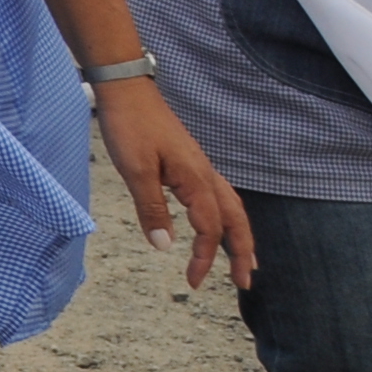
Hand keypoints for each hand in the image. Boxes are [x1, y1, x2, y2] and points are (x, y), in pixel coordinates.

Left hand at [95, 77, 254, 290]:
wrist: (127, 88)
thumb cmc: (130, 126)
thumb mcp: (135, 170)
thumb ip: (152, 208)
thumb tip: (165, 248)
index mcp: (196, 180)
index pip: (210, 229)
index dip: (204, 257)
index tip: (192, 281)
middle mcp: (206, 175)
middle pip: (236, 220)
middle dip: (242, 253)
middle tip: (244, 283)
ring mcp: (201, 167)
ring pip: (231, 208)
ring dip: (239, 236)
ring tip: (244, 261)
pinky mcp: (191, 162)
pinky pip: (218, 196)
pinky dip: (225, 217)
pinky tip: (217, 223)